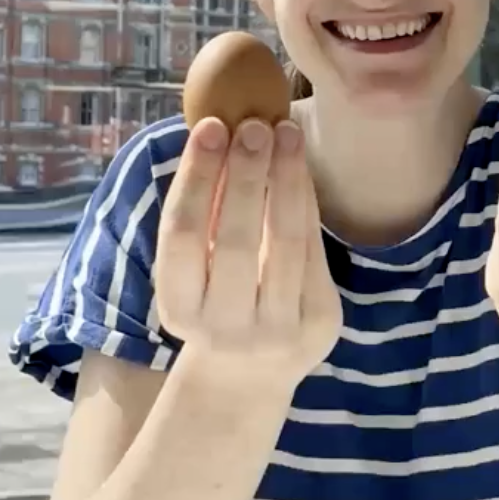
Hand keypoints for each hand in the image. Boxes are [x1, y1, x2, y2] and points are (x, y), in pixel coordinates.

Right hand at [156, 117, 341, 388]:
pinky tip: (300, 166)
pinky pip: (314, 250)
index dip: (196, 179)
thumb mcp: (193, 273)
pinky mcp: (320, 323)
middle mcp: (225, 327)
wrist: (249, 376)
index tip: (210, 128)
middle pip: (235, 240)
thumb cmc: (214, 302)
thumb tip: (220, 131)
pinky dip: (307, 203)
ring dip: (286, 179)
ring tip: (286, 131)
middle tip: (253, 123)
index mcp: (178, 309)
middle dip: (245, 176)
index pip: (183, 236)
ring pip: (284, 242)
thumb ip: (202, 217)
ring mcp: (278, 330)